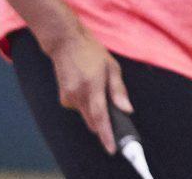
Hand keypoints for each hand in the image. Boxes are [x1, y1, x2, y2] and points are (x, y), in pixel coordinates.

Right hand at [44, 31, 131, 153]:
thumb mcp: (111, 67)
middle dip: (104, 124)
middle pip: (93, 121)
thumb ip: (119, 90)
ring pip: (86, 116)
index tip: (112, 150)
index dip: (106, 135)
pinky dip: (86, 106)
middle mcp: (78, 94)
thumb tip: (127, 110)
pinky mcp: (63, 97)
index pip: (100, 117)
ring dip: (95, 113)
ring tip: (97, 90)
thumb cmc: (91, 52)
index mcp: (93, 86)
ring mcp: (69, 96)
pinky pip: (79, 109)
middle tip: (113, 112)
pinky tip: (86, 88)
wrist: (64, 42)